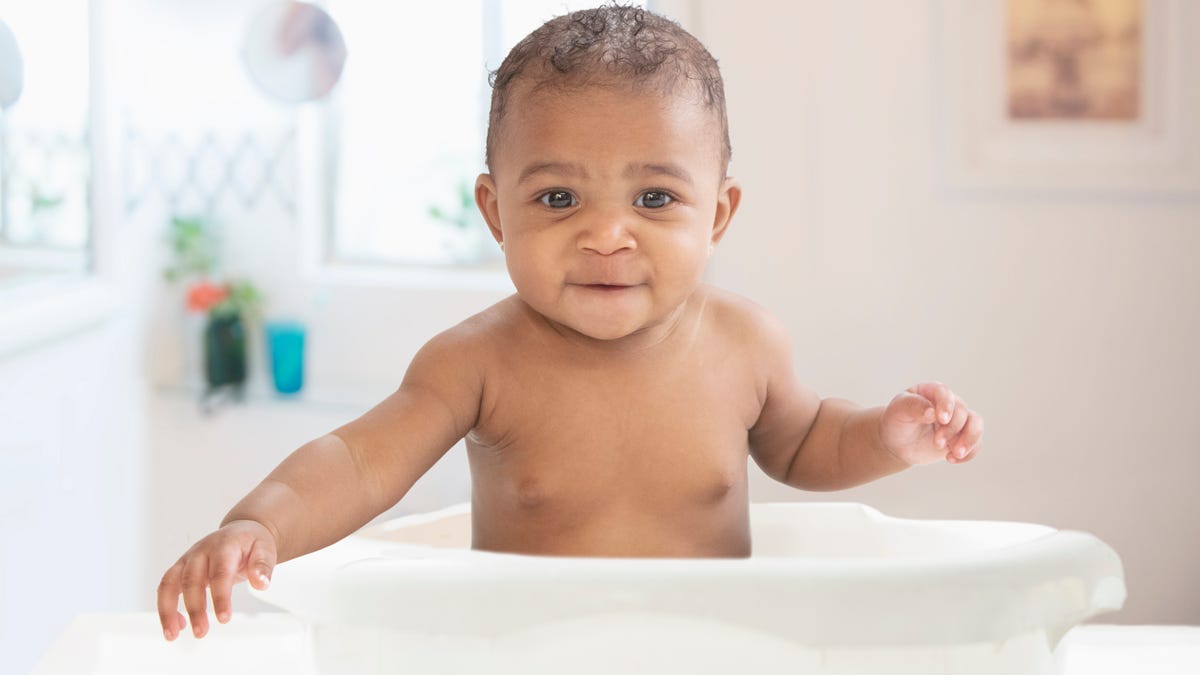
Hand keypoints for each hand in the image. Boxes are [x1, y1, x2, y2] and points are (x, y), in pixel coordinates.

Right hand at [157, 519, 277, 639]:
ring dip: (168, 610)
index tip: (224, 618)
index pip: (220, 573)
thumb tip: (261, 583)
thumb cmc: (251, 543)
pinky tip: (178, 625)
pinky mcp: (180, 568)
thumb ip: (263, 566)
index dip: (220, 597)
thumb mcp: (265, 549)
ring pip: (170, 583)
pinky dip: (166, 607)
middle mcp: (201, 551)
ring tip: (172, 634)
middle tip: (201, 632)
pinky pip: (167, 588)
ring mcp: (188, 559)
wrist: (241, 532)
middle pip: (192, 580)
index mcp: (224, 546)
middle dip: (194, 609)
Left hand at [879, 382, 982, 465]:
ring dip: (969, 440)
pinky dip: (969, 453)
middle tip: (937, 443)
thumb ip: (913, 407)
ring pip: (976, 424)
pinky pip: (977, 443)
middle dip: (952, 429)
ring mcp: (958, 420)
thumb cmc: (897, 422)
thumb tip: (932, 412)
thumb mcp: (898, 411)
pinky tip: (951, 459)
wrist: (898, 442)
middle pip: (962, 411)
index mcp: (932, 392)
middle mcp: (949, 403)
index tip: (941, 420)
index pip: (945, 393)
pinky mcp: (962, 437)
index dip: (946, 405)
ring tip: (955, 454)